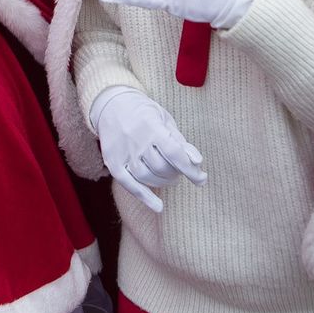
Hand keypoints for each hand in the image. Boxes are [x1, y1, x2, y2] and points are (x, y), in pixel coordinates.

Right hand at [93, 87, 204, 212]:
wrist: (112, 106)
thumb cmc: (145, 114)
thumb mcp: (165, 121)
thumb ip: (181, 142)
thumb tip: (198, 162)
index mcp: (151, 127)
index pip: (174, 153)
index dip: (189, 169)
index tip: (201, 179)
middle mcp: (136, 140)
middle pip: (161, 167)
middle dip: (175, 173)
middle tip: (179, 171)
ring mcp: (123, 153)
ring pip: (147, 178)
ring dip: (163, 182)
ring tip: (169, 177)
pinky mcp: (113, 163)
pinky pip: (129, 185)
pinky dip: (145, 197)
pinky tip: (159, 206)